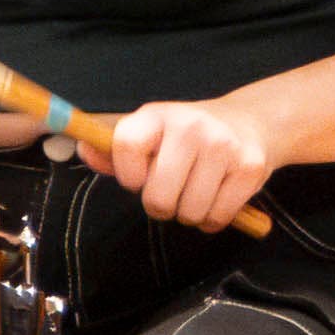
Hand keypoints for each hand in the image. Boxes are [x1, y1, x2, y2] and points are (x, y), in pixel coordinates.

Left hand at [98, 97, 276, 231]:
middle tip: (169, 195)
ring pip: (190, 212)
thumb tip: (84, 151)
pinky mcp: (250, 168)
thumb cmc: (186, 136)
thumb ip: (113, 149)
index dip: (128, 176)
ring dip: (188, 214)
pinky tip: (214, 200)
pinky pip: (219, 216)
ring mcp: (224, 147)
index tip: (138, 180)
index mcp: (156, 115)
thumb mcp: (149, 133)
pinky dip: (212, 220)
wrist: (250, 122)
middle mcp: (191, 127)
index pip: (125, 148)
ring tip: (193, 195)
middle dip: (159, 206)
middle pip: (158, 196)